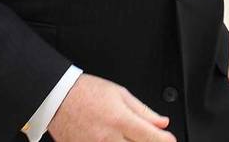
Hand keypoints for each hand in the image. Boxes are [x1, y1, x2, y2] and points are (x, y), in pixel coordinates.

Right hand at [48, 73, 175, 141]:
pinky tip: (116, 141)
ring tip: (128, 137)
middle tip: (150, 139)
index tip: (170, 140)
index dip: (165, 141)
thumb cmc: (87, 92)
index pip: (151, 137)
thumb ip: (143, 111)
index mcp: (120, 120)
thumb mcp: (120, 94)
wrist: (58, 98)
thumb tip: (162, 123)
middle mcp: (108, 137)